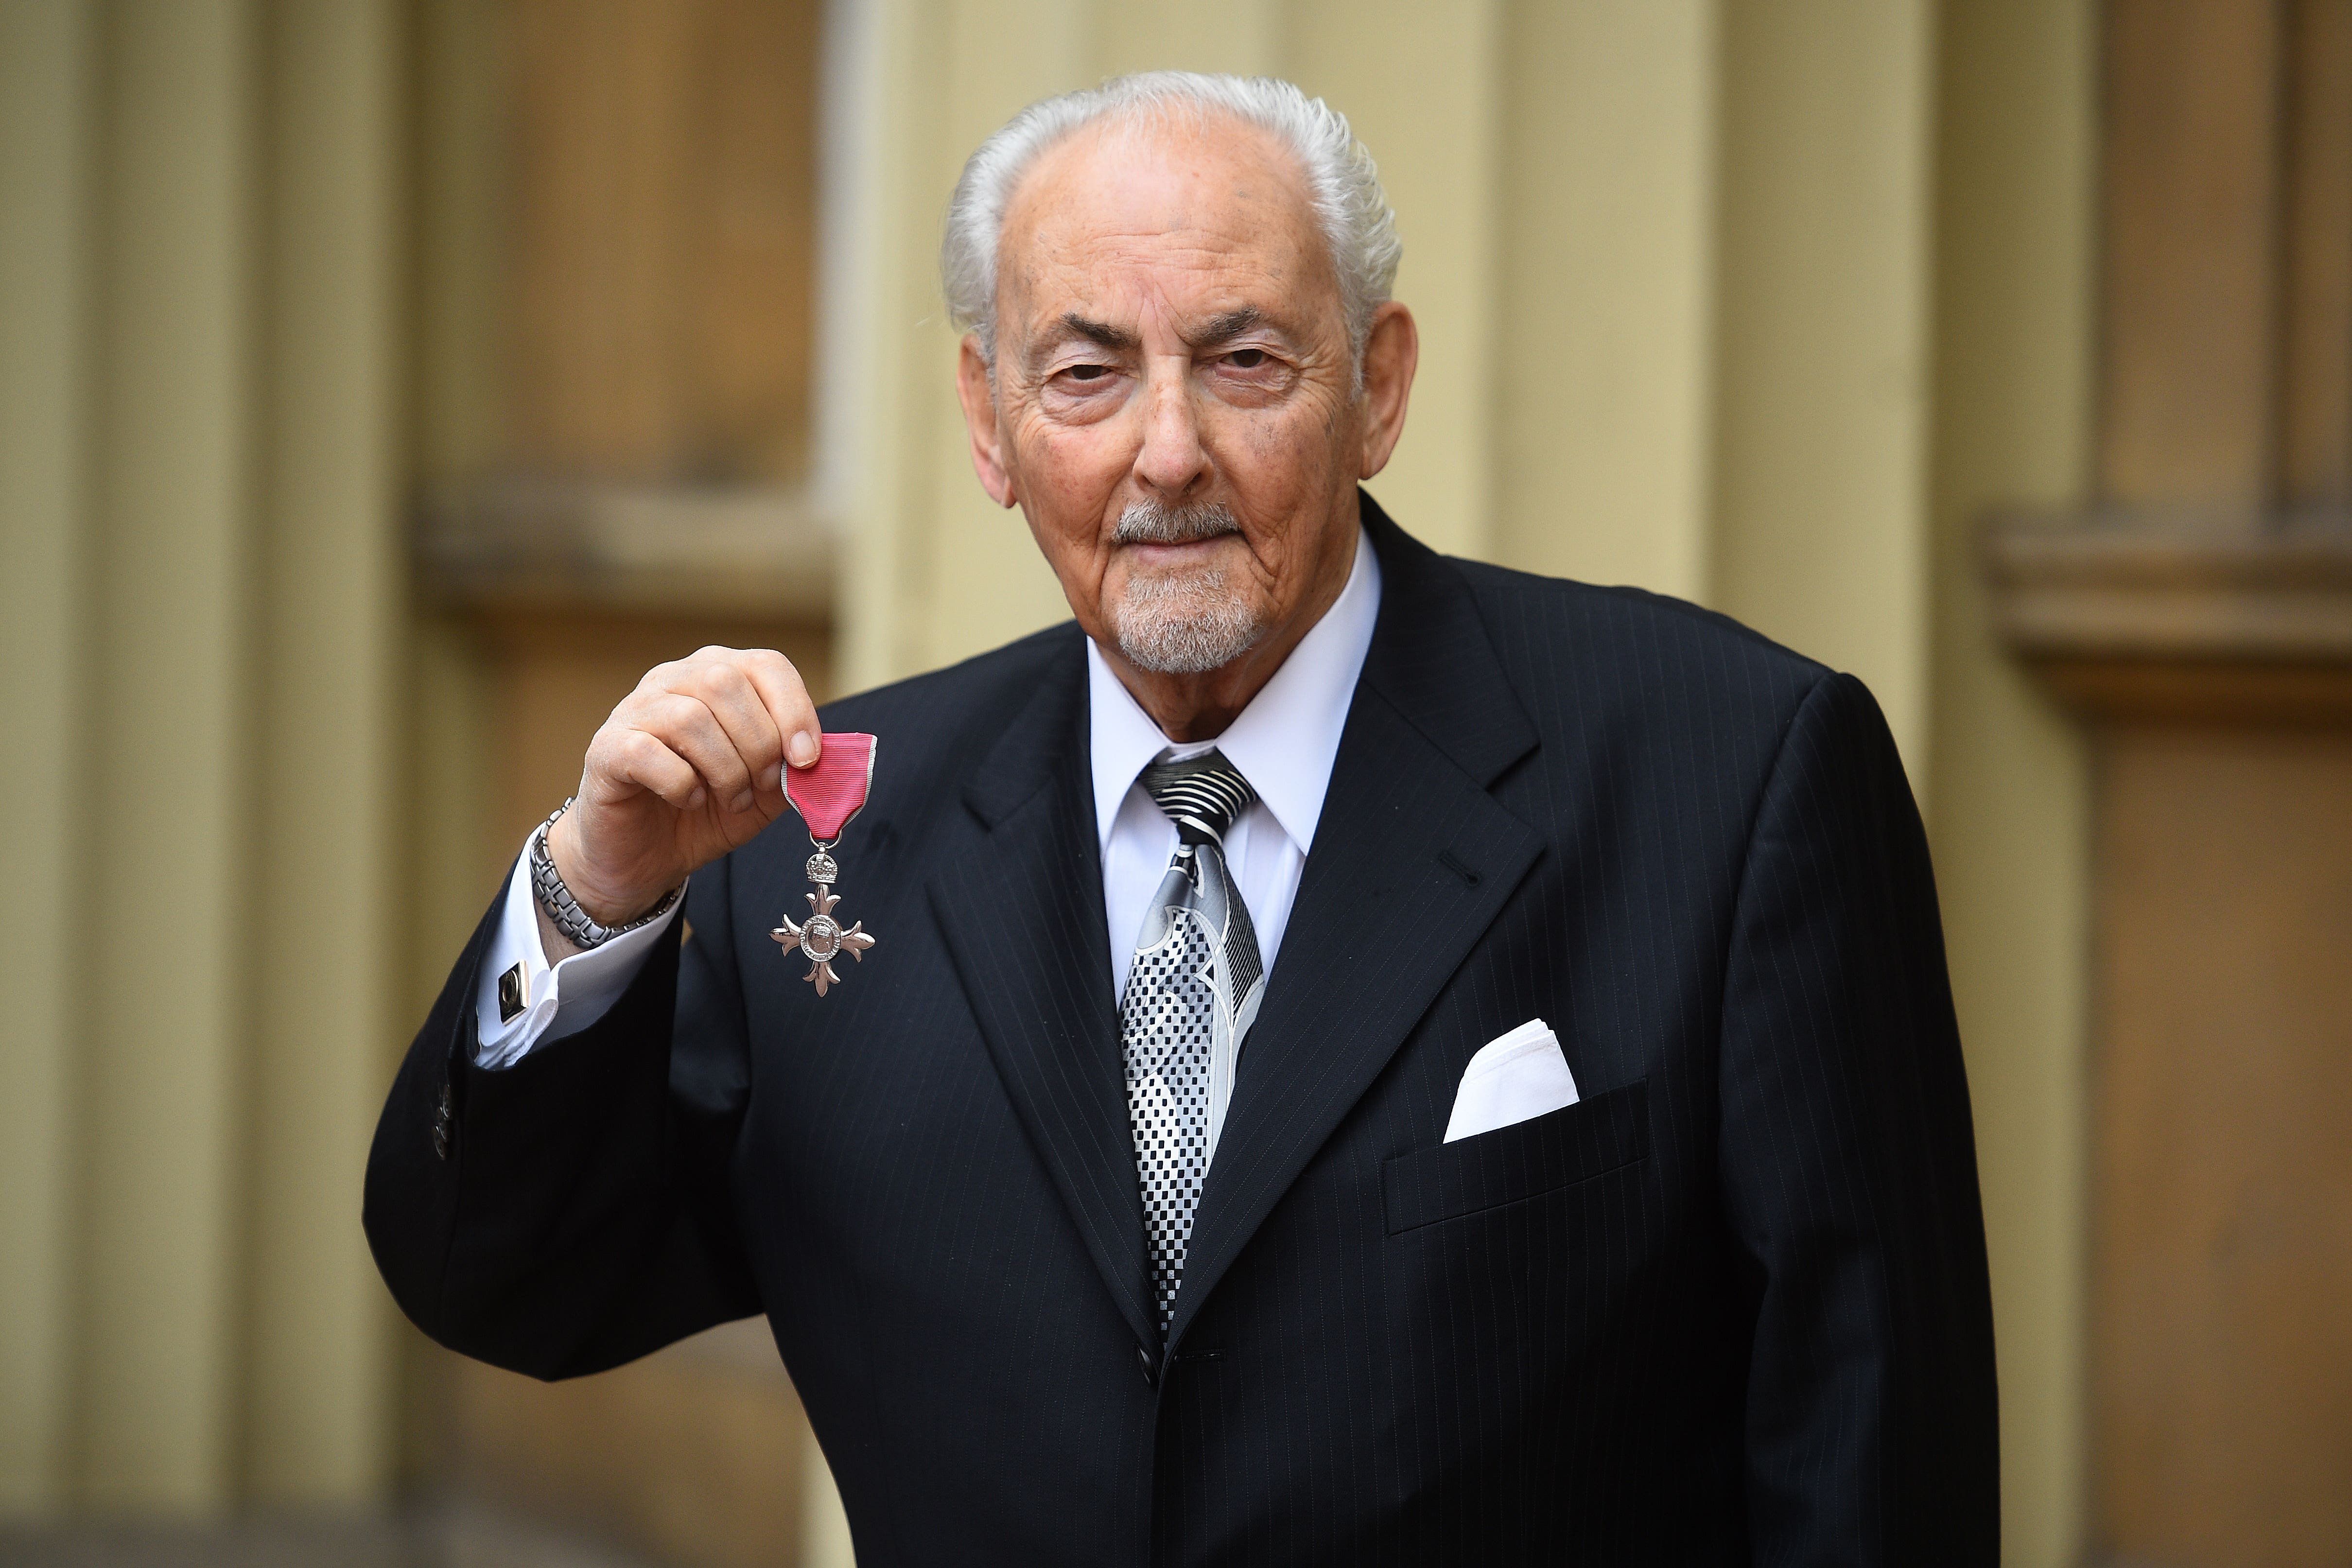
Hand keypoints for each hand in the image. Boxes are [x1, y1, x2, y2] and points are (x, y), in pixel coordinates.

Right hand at [546, 646, 819, 931]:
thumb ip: (795, 769)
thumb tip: (824, 761)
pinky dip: (681, 783)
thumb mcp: (766, 791)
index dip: (794, 709)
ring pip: (690, 717)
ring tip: (730, 798)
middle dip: (758, 744)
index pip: (765, 664)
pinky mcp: (606, 749)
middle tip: (761, 786)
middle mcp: (673, 680)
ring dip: (724, 769)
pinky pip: (649, 753)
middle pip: (726, 683)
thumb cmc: (706, 811)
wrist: (645, 855)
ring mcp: (634, 711)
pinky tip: (689, 800)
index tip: (806, 759)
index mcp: (717, 677)